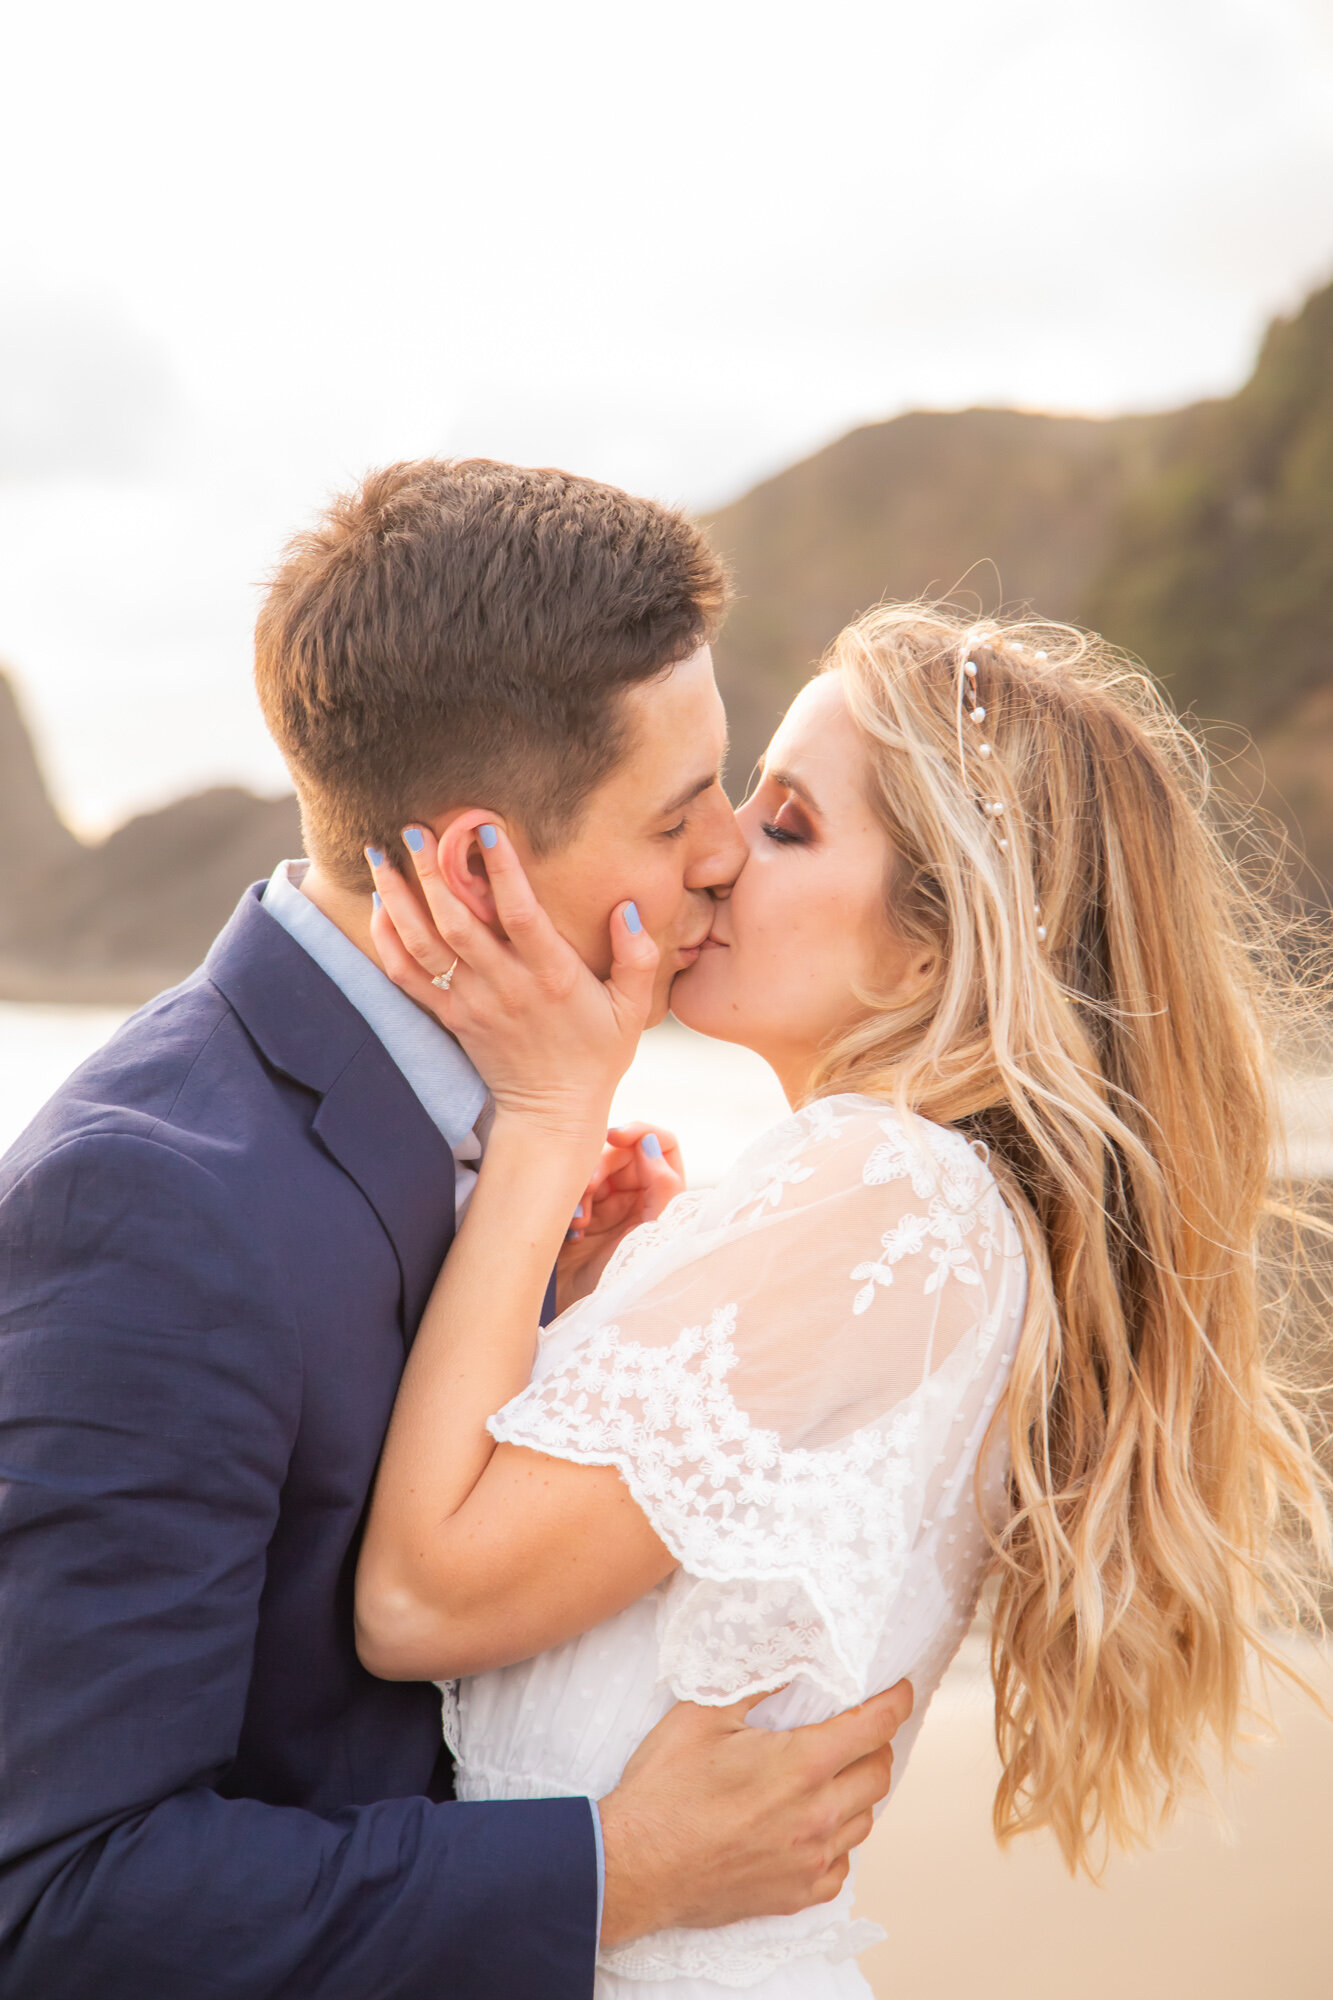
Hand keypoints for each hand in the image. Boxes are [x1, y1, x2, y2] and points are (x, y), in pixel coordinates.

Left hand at [367, 826, 657, 1149]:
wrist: (553, 1113)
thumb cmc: (597, 1055)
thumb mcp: (633, 1010)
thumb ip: (637, 957)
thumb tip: (627, 908)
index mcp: (552, 976)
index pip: (521, 914)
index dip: (501, 870)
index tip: (483, 829)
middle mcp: (505, 985)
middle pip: (457, 922)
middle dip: (431, 871)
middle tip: (413, 828)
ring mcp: (471, 1003)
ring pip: (423, 944)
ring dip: (398, 897)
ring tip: (380, 854)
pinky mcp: (450, 1018)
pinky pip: (408, 978)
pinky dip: (388, 940)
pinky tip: (379, 905)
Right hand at [558, 1124, 684, 1308]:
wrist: (593, 1325)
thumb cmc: (633, 1287)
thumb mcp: (654, 1238)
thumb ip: (662, 1187)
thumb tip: (651, 1144)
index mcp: (665, 1197)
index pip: (662, 1145)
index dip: (641, 1132)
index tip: (615, 1136)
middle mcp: (640, 1197)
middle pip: (620, 1153)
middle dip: (601, 1163)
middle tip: (586, 1187)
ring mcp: (609, 1208)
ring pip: (592, 1168)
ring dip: (582, 1186)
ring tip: (579, 1218)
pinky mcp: (581, 1221)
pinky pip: (571, 1192)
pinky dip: (568, 1202)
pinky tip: (570, 1228)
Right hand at [597, 1680, 913, 1945]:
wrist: (633, 1867)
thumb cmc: (664, 1789)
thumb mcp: (702, 1715)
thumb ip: (754, 1684)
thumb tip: (790, 1654)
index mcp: (801, 1764)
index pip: (875, 1726)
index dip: (895, 1702)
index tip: (900, 1691)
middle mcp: (817, 1815)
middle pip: (879, 1773)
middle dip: (876, 1745)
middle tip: (856, 1730)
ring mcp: (809, 1860)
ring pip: (864, 1819)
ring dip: (856, 1791)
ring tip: (831, 1775)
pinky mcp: (795, 1895)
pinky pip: (841, 1864)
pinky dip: (837, 1840)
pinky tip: (812, 1824)